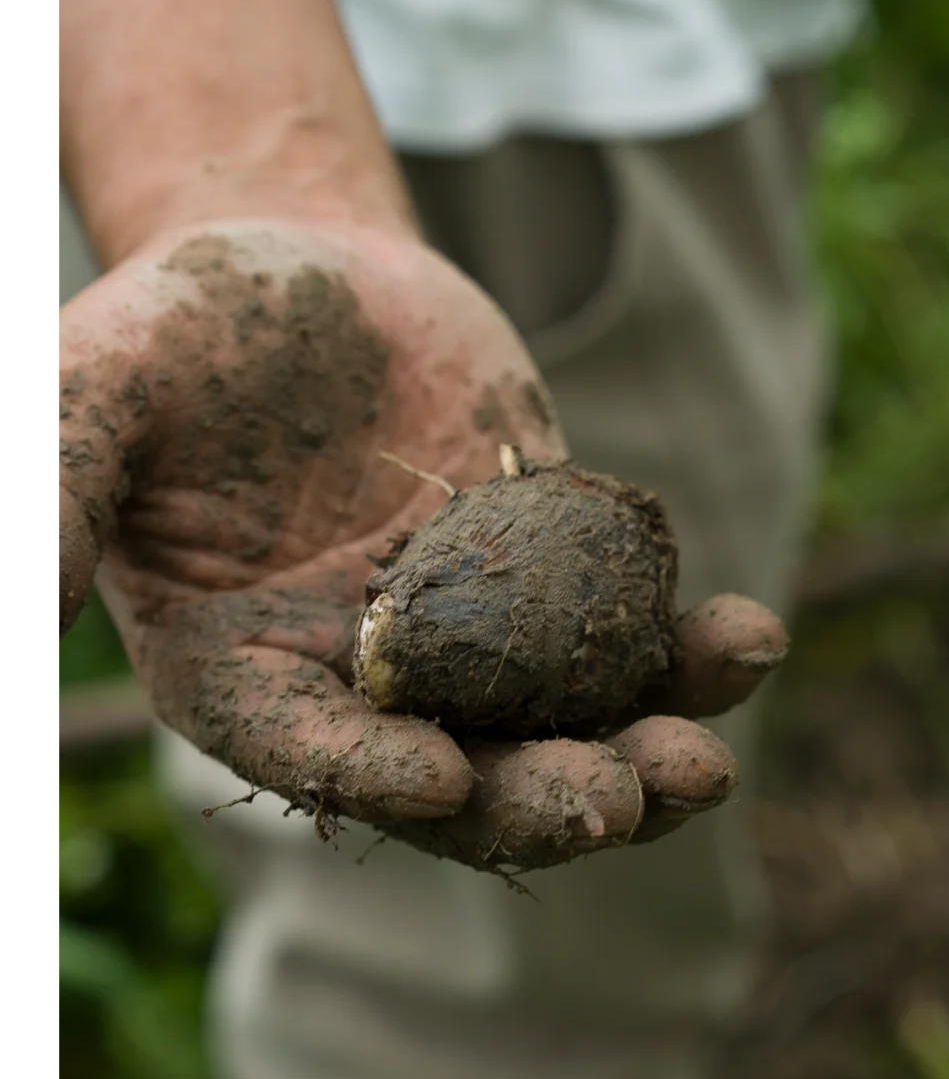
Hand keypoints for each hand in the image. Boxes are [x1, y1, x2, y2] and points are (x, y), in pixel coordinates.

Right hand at [60, 218, 787, 872]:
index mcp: (251, 675)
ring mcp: (473, 647)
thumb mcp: (101, 389)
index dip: (371, 776)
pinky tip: (747, 639)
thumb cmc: (191, 333)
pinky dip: (683, 650)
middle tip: (615, 802)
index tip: (443, 782)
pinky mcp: (551, 588)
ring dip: (638, 751)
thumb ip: (59, 487)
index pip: (309, 753)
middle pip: (460, 777)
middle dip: (535, 799)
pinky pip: (625, 637)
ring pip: (561, 728)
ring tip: (704, 760)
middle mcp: (369, 686)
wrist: (314, 276)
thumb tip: (28, 594)